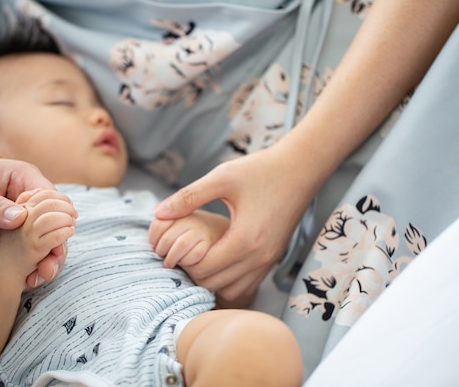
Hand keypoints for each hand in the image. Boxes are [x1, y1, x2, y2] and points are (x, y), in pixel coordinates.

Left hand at [0, 158, 69, 286]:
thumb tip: (20, 217)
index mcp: (22, 178)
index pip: (51, 197)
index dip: (58, 216)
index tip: (56, 236)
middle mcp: (28, 201)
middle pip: (55, 222)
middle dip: (56, 243)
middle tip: (51, 264)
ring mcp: (22, 224)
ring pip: (47, 242)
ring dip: (48, 260)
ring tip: (42, 277)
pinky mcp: (13, 244)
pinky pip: (30, 256)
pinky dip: (33, 269)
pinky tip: (30, 282)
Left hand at [154, 144, 311, 301]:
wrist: (299, 169)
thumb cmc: (260, 170)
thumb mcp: (222, 178)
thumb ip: (188, 196)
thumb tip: (158, 213)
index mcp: (244, 240)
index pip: (204, 269)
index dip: (183, 260)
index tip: (173, 244)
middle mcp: (259, 257)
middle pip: (214, 284)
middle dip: (193, 271)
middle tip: (182, 250)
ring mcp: (268, 261)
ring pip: (230, 289)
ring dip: (211, 278)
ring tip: (200, 254)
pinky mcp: (272, 259)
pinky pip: (245, 284)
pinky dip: (228, 278)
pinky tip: (218, 255)